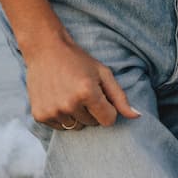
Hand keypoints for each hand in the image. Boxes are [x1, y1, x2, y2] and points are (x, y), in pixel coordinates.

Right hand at [24, 33, 140, 128]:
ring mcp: (53, 111)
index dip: (108, 109)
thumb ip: (120, 97)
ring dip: (77, 115)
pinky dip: (62, 117)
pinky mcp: (39, 116)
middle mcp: (69, 104)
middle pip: (92, 124)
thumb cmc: (78, 60)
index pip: (108, 120)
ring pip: (76, 127)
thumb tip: (137, 116)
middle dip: (92, 111)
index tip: (101, 97)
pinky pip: (60, 127)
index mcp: (87, 92)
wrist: (46, 50)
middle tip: (82, 91)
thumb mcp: (103, 73)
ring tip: (69, 94)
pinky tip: (58, 99)